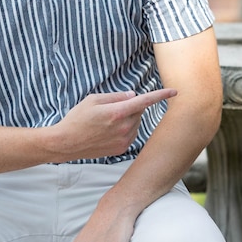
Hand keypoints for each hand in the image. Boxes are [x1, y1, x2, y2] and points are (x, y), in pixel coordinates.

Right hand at [52, 88, 177, 160]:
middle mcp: (123, 127)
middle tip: (112, 109)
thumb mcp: (93, 100)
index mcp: (117, 112)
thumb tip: (133, 95)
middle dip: (131, 107)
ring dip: (128, 119)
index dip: (161, 95)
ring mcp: (123, 140)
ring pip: (136, 123)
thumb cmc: (77, 118)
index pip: (144, 101)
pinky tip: (108, 132)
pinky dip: (125, 129)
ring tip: (107, 122)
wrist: (66, 143)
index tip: (175, 91)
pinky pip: (131, 134)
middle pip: (139, 111)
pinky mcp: (121, 149)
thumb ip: (116, 96)